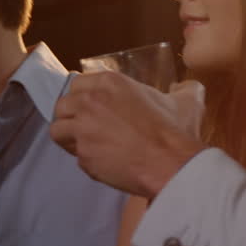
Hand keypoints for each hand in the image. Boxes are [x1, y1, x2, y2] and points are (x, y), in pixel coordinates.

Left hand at [50, 72, 206, 198]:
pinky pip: (74, 155)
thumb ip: (184, 89)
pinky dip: (86, 158)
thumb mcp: (185, 101)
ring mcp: (83, 128)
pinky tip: (105, 161)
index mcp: (111, 82)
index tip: (96, 107)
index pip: (78, 83)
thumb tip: (187, 87)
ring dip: (70, 137)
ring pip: (58, 129)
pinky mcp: (82, 154)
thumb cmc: (176, 130)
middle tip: (91, 127)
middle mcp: (90, 101)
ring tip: (90, 145)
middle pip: (62, 105)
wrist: (170, 163)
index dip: (86, 97)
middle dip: (73, 116)